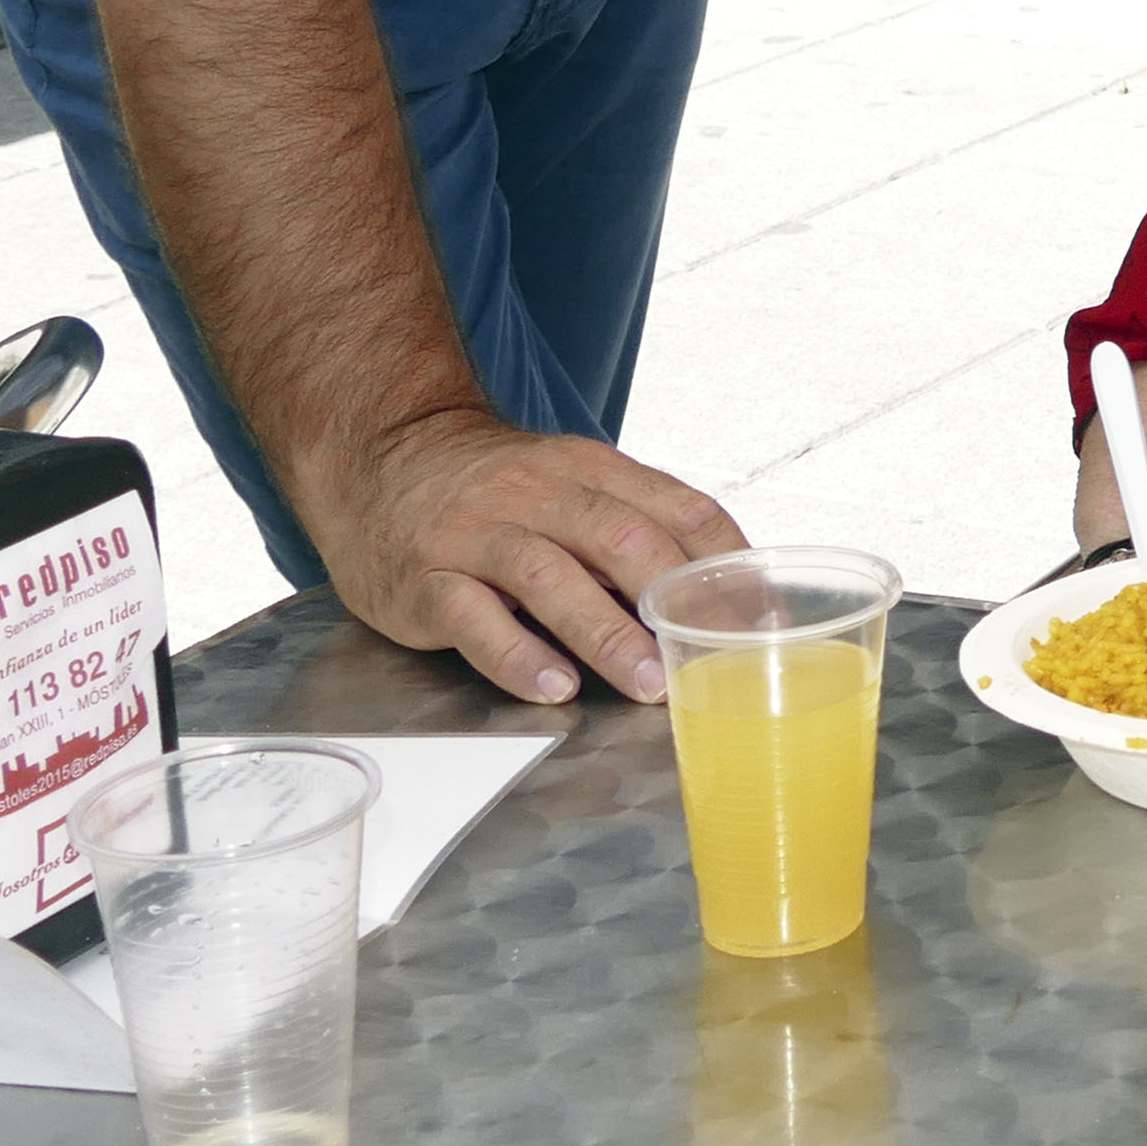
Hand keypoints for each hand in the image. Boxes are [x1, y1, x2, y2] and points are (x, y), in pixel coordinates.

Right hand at [297, 407, 742, 704]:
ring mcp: (479, 535)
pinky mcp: (427, 580)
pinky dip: (518, 655)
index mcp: (593, 471)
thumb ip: (638, 528)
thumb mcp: (573, 486)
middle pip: (621, 539)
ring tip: (646, 683)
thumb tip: (721, 593)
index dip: (729, 563)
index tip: (766, 617)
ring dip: (605, 634)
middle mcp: (539, 495)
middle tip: (713, 657)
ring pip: (551, 578)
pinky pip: (475, 618)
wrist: (381, 457)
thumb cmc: (497, 489)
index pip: (679, 509)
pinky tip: (554, 687)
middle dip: (674, 600)